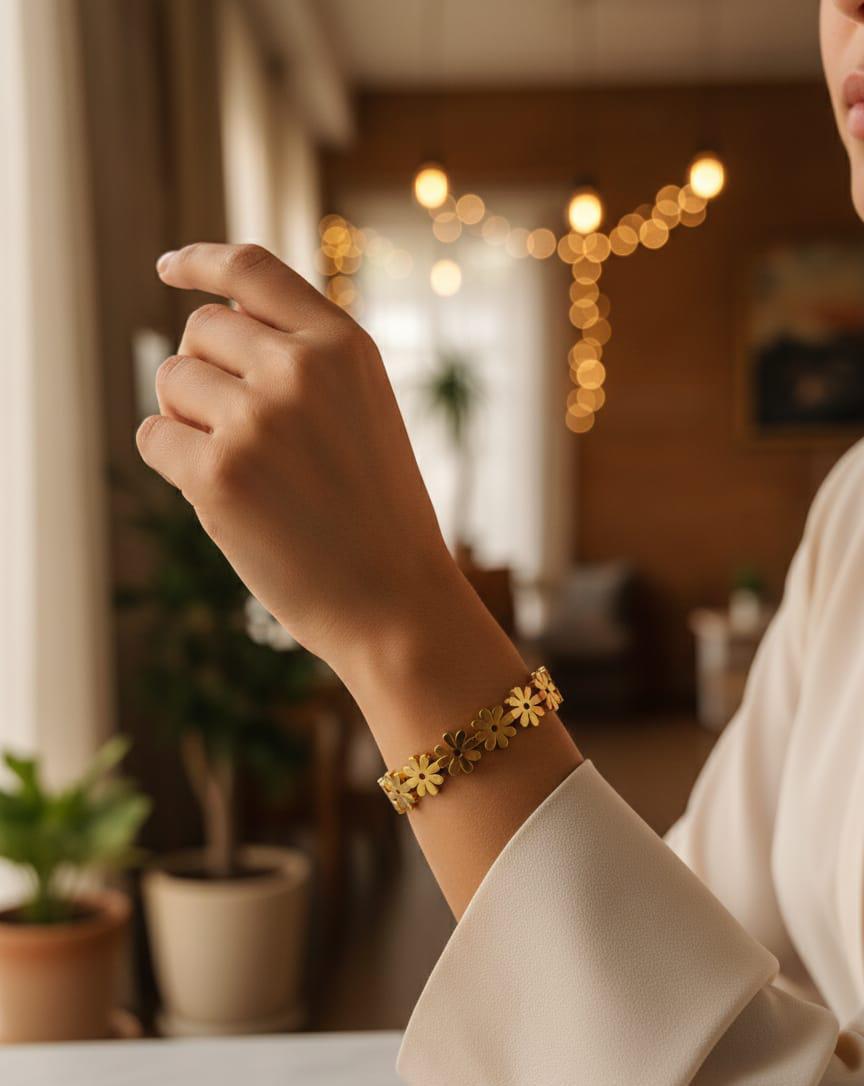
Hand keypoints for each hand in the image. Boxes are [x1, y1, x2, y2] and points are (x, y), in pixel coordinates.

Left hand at [137, 243, 453, 670]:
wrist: (399, 603)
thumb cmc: (379, 514)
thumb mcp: (363, 411)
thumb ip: (305, 360)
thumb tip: (211, 323)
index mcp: (344, 345)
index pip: (253, 270)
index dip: (202, 261)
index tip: (169, 268)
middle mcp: (301, 368)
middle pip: (202, 329)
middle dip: (204, 371)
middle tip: (237, 428)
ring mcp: (258, 419)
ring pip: (172, 381)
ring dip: (188, 418)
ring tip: (243, 468)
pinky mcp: (218, 475)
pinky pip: (153, 437)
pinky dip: (173, 462)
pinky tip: (221, 495)